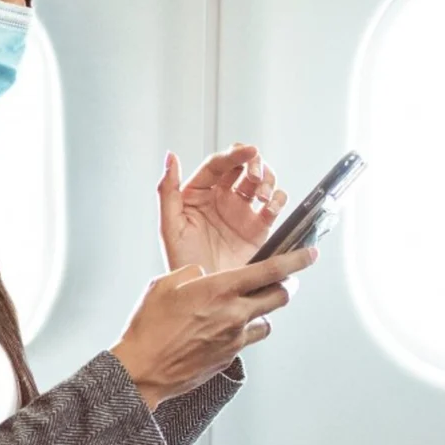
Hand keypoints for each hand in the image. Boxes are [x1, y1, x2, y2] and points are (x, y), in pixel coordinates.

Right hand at [111, 247, 318, 409]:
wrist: (143, 369)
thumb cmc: (149, 328)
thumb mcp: (164, 284)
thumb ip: (191, 273)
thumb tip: (204, 275)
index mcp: (220, 290)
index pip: (272, 271)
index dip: (297, 260)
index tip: (309, 254)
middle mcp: (234, 314)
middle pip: (280, 297)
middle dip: (285, 287)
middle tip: (282, 282)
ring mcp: (234, 339)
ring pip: (266, 322)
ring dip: (262, 313)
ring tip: (244, 310)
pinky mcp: (229, 358)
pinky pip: (246, 340)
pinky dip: (242, 332)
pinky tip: (221, 330)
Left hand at [158, 144, 288, 274]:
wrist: (204, 294)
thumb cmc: (182, 262)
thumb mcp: (169, 226)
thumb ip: (167, 190)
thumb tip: (170, 158)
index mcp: (199, 193)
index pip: (218, 165)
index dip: (234, 154)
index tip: (248, 151)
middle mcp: (221, 198)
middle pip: (243, 166)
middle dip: (254, 164)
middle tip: (255, 176)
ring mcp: (241, 212)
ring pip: (261, 181)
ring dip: (267, 179)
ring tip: (264, 195)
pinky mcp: (258, 227)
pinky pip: (273, 205)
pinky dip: (277, 200)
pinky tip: (270, 207)